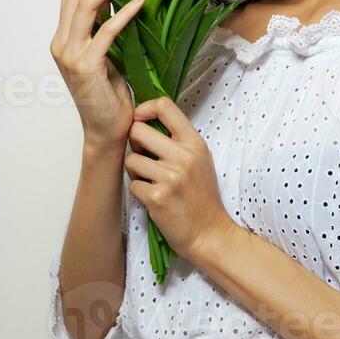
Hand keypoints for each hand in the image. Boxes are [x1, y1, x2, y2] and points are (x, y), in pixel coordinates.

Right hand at [49, 0, 144, 148]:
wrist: (107, 131)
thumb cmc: (110, 94)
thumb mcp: (107, 54)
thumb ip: (104, 28)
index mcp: (64, 35)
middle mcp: (62, 41)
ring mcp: (71, 53)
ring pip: (87, 6)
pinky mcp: (87, 66)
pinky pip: (107, 32)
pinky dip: (124, 13)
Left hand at [125, 96, 235, 261]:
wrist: (209, 233)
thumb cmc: (202, 197)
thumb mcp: (200, 160)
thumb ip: (179, 140)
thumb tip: (147, 122)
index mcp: (194, 143)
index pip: (164, 106)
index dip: (144, 109)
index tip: (140, 119)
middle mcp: (183, 156)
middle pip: (137, 130)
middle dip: (134, 144)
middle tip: (143, 157)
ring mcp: (170, 177)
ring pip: (130, 160)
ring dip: (135, 172)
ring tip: (151, 181)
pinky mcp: (157, 197)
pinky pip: (132, 185)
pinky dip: (139, 192)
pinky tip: (154, 198)